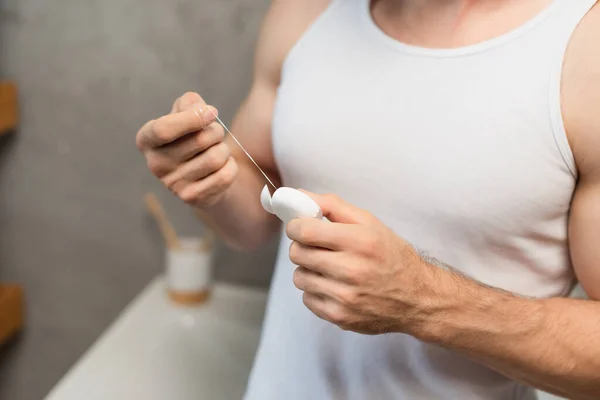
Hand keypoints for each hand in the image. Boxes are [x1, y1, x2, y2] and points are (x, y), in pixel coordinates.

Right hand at [136, 92, 237, 206]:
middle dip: (216, 131)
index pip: (164, 129)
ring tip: (217, 150)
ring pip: (215, 157)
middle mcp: (155, 164)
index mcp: (147, 139)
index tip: (212, 112)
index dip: (192, 118)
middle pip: (200, 140)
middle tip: (215, 134)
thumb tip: (203, 111)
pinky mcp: (191, 197)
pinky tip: (222, 166)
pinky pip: (225, 176)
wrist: (201, 173)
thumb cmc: (191, 136)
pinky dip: (231, 166)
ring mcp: (172, 184)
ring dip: (224, 149)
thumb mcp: (185, 112)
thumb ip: (190, 103)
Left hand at [286, 192, 440, 334]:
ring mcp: (345, 297)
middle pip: (298, 253)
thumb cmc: (391, 255)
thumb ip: (332, 206)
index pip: (306, 231)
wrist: (417, 298)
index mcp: (360, 241)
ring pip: (299, 277)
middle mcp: (352, 270)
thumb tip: (298, 196)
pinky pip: (307, 298)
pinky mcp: (339, 317)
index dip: (296, 226)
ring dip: (308, 269)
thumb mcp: (369, 223)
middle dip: (301, 246)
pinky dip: (315, 290)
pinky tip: (333, 286)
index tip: (299, 226)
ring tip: (327, 267)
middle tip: (316, 246)